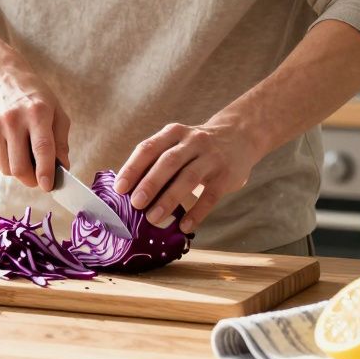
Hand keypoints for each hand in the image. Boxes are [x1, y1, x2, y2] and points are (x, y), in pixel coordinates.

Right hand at [0, 60, 70, 190]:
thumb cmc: (33, 95)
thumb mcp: (56, 110)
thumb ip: (60, 141)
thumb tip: (62, 168)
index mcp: (36, 112)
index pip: (42, 149)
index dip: (46, 172)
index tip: (49, 186)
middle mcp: (12, 120)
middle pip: (20, 167)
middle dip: (32, 180)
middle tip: (39, 179)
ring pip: (7, 169)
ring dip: (19, 170)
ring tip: (24, 153)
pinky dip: (6, 162)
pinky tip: (10, 145)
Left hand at [113, 117, 260, 232]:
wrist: (240, 135)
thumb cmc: (197, 147)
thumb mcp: (178, 143)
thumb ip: (158, 161)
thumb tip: (130, 191)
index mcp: (174, 133)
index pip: (149, 148)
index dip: (132, 168)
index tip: (119, 188)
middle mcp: (193, 141)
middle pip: (168, 162)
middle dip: (150, 183)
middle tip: (135, 204)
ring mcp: (211, 157)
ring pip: (188, 178)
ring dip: (169, 199)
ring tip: (154, 218)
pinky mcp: (227, 175)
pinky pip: (210, 196)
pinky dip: (196, 212)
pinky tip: (184, 226)